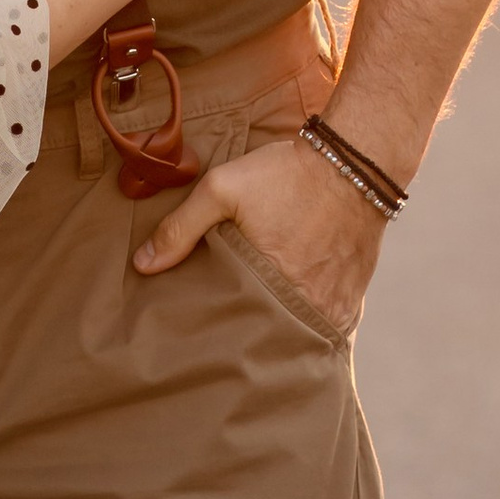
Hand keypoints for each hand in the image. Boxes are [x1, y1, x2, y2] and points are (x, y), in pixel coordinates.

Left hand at [132, 127, 383, 330]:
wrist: (356, 161)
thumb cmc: (287, 175)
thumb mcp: (223, 189)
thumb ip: (181, 227)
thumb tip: (143, 265)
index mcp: (269, 283)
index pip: (232, 325)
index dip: (216, 327)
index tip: (199, 327)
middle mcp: (306, 303)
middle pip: (267, 337)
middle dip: (248, 338)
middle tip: (228, 334)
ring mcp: (334, 304)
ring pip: (299, 336)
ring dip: (280, 335)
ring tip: (258, 332)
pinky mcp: (353, 298)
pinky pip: (329, 329)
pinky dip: (310, 327)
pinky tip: (293, 325)